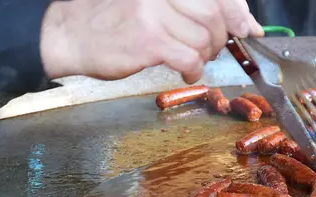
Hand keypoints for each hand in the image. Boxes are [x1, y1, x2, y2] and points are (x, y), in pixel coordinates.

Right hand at [40, 0, 263, 83]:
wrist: (67, 33)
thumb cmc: (114, 19)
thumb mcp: (154, 4)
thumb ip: (195, 9)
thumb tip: (246, 23)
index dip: (238, 11)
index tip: (248, 28)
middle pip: (215, 16)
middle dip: (220, 38)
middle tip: (209, 48)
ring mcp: (155, 14)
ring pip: (205, 40)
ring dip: (205, 56)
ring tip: (190, 60)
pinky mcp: (149, 41)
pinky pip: (190, 58)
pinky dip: (194, 69)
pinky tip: (186, 71)